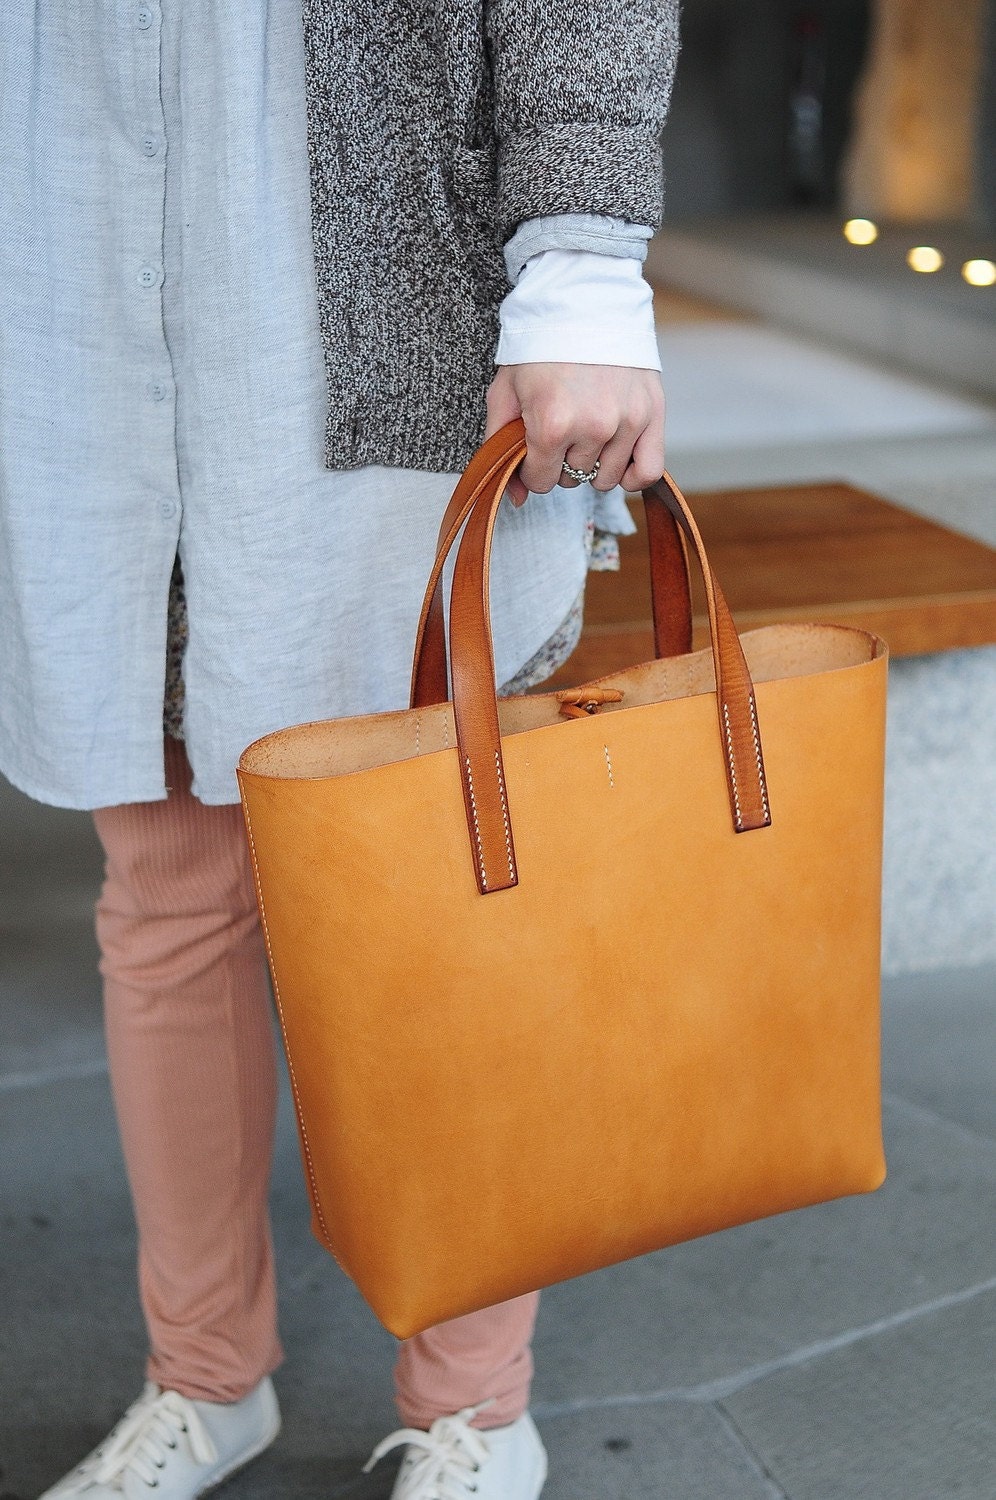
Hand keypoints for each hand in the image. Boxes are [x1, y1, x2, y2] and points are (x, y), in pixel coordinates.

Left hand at [484, 362, 665, 506]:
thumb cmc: (540, 349)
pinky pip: (648, 471)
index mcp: (551, 424)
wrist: (583, 303)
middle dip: (561, 462)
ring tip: (587, 433)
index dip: (533, 468)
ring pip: (606, 479)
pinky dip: (633, 475)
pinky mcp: (652, 414)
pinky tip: (618, 459)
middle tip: (562, 429)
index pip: (541, 481)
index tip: (534, 447)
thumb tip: (514, 499)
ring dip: (594, 464)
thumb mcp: (506, 391)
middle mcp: (592, 427)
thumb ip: (499, 446)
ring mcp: (626, 422)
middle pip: (572, 479)